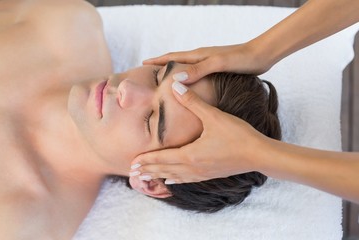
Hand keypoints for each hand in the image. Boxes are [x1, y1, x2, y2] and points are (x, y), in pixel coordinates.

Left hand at [130, 81, 267, 183]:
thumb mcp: (213, 116)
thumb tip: (175, 85)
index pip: (162, 158)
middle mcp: (193, 167)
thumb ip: (192, 101)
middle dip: (148, 170)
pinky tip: (171, 182)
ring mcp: (202, 173)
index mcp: (190, 154)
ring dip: (158, 176)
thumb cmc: (237, 135)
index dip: (146, 160)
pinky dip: (175, 181)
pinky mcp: (210, 174)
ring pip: (174, 177)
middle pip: (165, 169)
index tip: (132, 163)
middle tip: (132, 173)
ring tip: (145, 179)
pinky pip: (187, 180)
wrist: (258, 154)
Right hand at [143, 43, 271, 83]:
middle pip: (176, 61)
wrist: (260, 56)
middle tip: (150, 74)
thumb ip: (198, 70)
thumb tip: (175, 77)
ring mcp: (209, 63)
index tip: (143, 64)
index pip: (172, 57)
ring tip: (165, 81)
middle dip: (162, 65)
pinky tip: (190, 86)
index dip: (157, 60)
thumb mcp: (217, 64)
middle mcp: (201, 57)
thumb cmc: (240, 59)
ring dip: (174, 72)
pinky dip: (188, 78)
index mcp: (198, 55)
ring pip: (186, 67)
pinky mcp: (217, 69)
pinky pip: (197, 73)